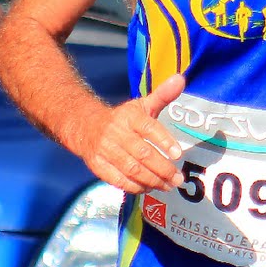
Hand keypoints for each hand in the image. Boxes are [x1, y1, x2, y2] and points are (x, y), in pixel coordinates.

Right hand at [84, 72, 186, 191]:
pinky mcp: (97, 165)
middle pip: (142, 153)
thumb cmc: (122, 118)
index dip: (164, 141)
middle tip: (178, 178)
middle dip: (162, 168)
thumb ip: (162, 95)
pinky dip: (135, 186)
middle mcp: (116, 132)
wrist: (85, 126)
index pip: (148, 128)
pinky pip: (118, 180)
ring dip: (152, 180)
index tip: (178, 154)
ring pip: (131, 169)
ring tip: (168, 185)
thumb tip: (180, 79)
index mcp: (129, 116)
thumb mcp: (141, 105)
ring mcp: (105, 150)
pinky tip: (149, 188)